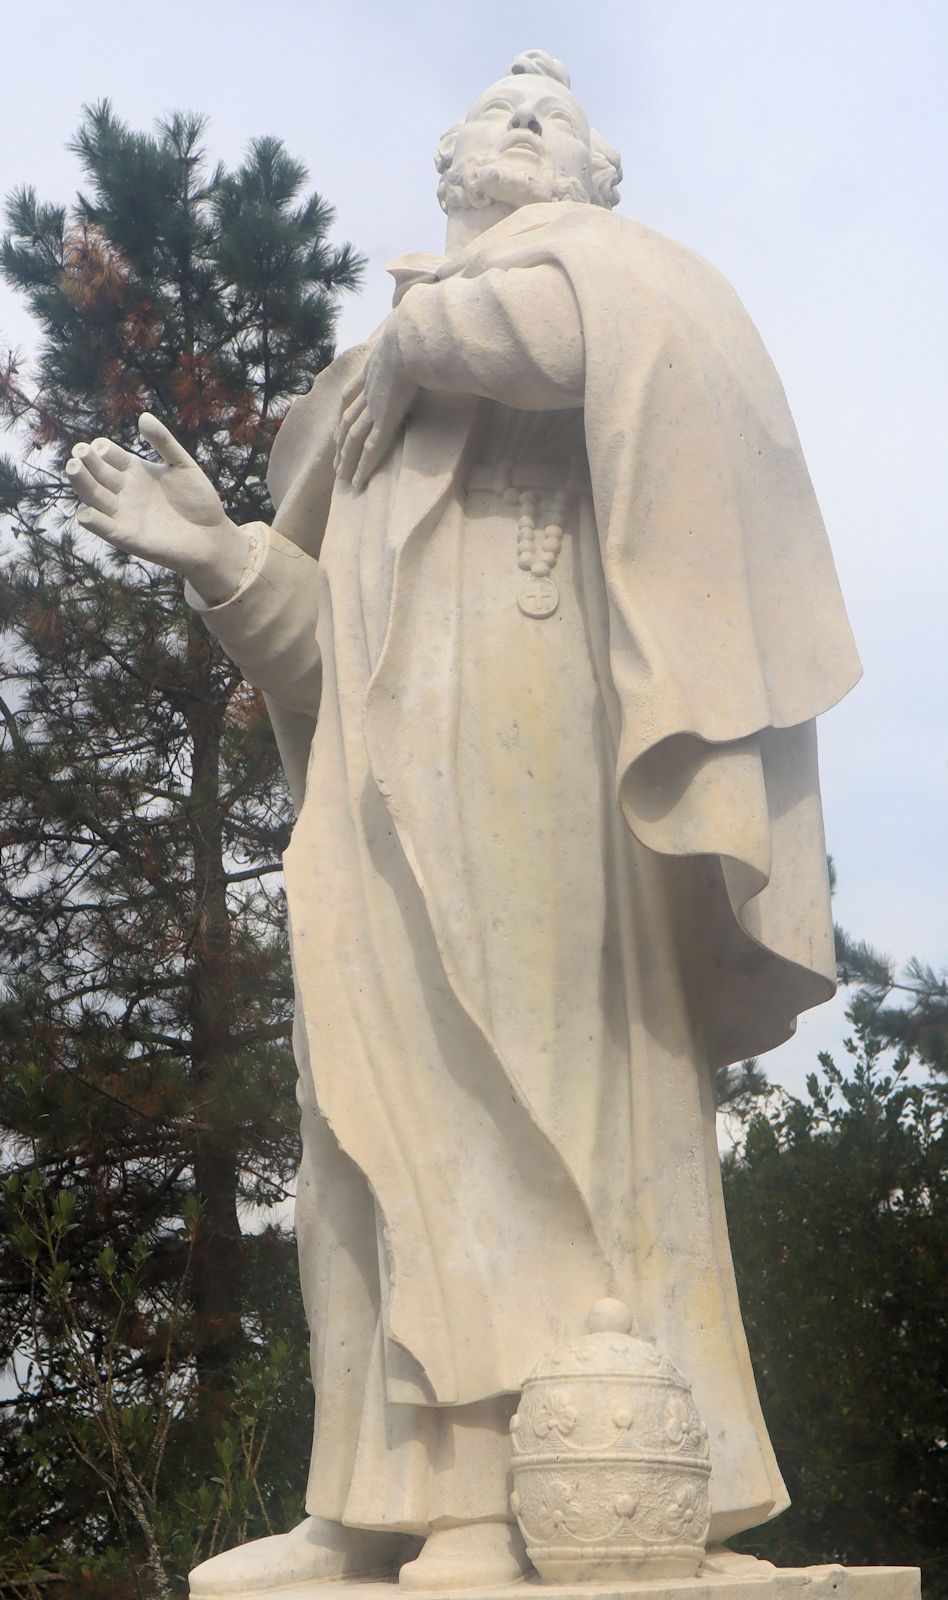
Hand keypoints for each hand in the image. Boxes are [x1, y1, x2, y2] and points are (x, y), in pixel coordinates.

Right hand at [67, 413, 250, 603]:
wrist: (213, 536)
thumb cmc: (199, 500)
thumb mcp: (183, 465)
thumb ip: (164, 442)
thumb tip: (144, 416)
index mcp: (134, 470)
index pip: (109, 455)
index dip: (103, 450)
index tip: (102, 447)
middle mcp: (124, 491)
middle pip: (97, 473)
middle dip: (86, 463)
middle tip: (79, 452)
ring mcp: (123, 513)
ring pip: (94, 496)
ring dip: (82, 484)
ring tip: (73, 468)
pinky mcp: (127, 537)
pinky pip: (105, 527)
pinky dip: (94, 521)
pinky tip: (87, 512)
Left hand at [333, 319, 417, 492]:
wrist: (410, 338)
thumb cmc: (417, 332)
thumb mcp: (410, 330)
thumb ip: (412, 330)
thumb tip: (423, 317)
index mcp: (372, 370)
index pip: (351, 396)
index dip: (345, 411)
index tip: (339, 425)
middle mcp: (368, 391)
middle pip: (347, 421)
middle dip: (340, 442)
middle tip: (335, 459)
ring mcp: (374, 406)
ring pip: (353, 438)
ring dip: (346, 459)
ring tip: (341, 477)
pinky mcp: (384, 420)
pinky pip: (370, 448)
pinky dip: (362, 466)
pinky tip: (356, 482)